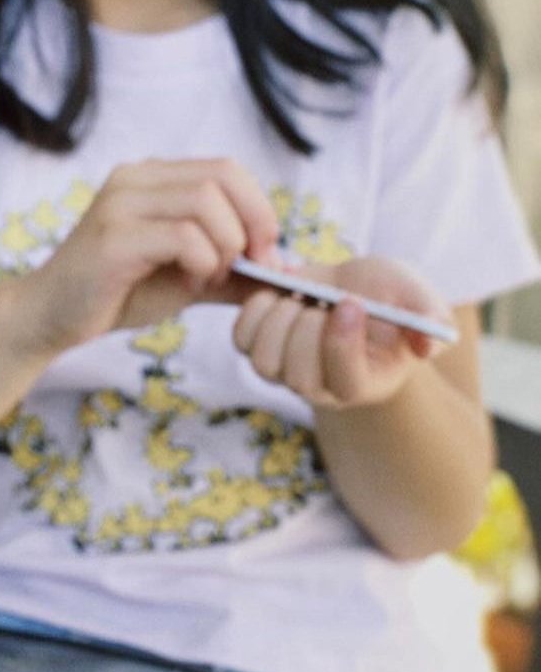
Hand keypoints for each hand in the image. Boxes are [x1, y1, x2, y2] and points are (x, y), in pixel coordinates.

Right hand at [18, 157, 281, 354]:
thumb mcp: (187, 276)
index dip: (259, 208)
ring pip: (206, 202)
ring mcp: (120, 203)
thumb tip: (286, 272)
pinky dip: (202, 262)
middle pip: (223, 176)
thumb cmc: (117, 293)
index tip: (263, 253)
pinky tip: (188, 282)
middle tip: (249, 265)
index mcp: (151, 178)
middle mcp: (134, 178)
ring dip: (224, 246)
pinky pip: (183, 237)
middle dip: (252, 224)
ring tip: (207, 275)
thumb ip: (232, 269)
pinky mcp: (113, 237)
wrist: (51, 316)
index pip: (226, 168)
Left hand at [231, 256, 453, 409]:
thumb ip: (431, 319)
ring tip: (300, 297)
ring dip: (279, 321)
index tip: (351, 302)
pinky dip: (253, 311)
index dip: (343, 344)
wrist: (352, 286)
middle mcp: (321, 386)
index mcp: (364, 382)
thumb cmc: (389, 297)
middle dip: (308, 330)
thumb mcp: (419, 298)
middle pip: (300, 378)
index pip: (346, 382)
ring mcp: (285, 368)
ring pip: (265, 362)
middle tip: (323, 299)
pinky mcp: (259, 345)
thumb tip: (427, 347)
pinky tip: (278, 292)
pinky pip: (240, 339)